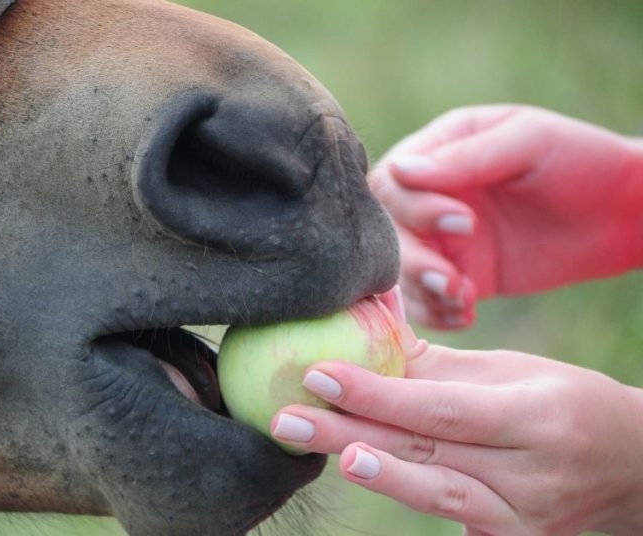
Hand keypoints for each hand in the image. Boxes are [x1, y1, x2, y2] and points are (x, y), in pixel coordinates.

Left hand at [269, 343, 642, 534]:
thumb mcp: (512, 371)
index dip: (376, 392)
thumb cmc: (563, 403)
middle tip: (286, 419)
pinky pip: (452, 523)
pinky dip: (407, 499)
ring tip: (328, 454)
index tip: (317, 373)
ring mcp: (523, 518)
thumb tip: (368, 319)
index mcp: (534, 416)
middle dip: (349, 433)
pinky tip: (363, 479)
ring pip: (436, 495)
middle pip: (426, 452)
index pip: (440, 407)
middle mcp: (530, 472)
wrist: (631, 468)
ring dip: (377, 474)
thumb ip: (436, 359)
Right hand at [369, 105, 642, 328]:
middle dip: (413, 258)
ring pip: (401, 270)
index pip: (393, 183)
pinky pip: (429, 299)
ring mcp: (444, 238)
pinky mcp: (464, 274)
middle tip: (451, 278)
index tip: (464, 222)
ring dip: (423, 290)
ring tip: (463, 299)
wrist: (626, 211)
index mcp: (438, 150)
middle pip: (388, 231)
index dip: (415, 208)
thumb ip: (466, 158)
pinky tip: (466, 315)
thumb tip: (400, 170)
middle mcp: (430, 195)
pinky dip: (438, 312)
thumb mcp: (527, 143)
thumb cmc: (581, 159)